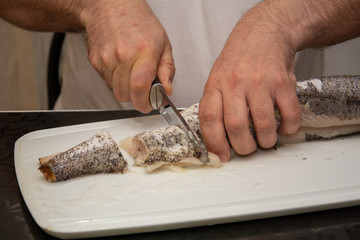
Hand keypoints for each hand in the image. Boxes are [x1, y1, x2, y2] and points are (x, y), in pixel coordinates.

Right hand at [80, 0, 174, 111]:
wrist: (110, 6)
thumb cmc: (138, 21)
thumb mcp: (163, 43)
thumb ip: (167, 69)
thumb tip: (167, 89)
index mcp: (143, 50)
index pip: (140, 87)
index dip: (145, 102)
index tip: (149, 105)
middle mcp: (122, 55)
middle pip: (126, 94)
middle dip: (136, 98)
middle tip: (143, 90)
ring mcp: (106, 58)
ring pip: (115, 91)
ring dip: (125, 89)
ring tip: (132, 73)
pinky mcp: (95, 60)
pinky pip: (106, 82)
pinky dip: (115, 80)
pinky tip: (121, 66)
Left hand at [199, 5, 301, 160]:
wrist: (265, 33)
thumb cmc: (239, 59)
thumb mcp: (217, 77)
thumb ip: (214, 104)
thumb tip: (216, 139)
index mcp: (216, 84)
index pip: (209, 118)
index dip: (214, 143)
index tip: (222, 156)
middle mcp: (236, 83)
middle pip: (236, 126)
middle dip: (243, 147)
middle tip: (247, 149)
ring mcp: (260, 82)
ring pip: (263, 125)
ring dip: (266, 142)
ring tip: (265, 140)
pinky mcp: (283, 82)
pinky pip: (289, 114)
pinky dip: (288, 128)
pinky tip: (283, 127)